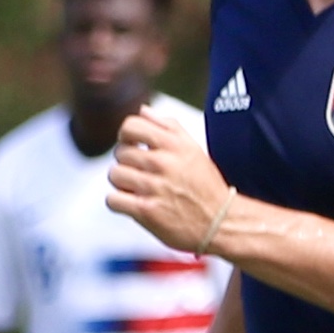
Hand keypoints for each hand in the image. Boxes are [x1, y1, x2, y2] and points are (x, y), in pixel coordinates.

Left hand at [106, 110, 231, 258]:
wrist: (220, 222)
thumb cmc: (203, 185)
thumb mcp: (193, 149)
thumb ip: (168, 126)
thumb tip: (143, 110)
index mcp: (174, 144)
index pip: (131, 126)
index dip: (126, 136)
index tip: (133, 146)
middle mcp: (163, 162)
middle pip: (120, 153)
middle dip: (127, 164)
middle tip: (144, 175)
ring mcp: (154, 187)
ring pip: (114, 175)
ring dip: (122, 184)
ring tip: (140, 190)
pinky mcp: (146, 211)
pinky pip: (112, 199)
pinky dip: (119, 203)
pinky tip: (134, 204)